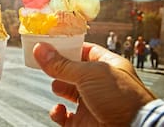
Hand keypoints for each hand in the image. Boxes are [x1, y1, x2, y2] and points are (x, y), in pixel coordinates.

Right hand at [33, 42, 155, 125]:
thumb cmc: (123, 99)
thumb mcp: (89, 74)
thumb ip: (62, 64)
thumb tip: (40, 49)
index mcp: (107, 66)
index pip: (85, 51)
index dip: (68, 47)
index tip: (50, 44)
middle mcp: (99, 84)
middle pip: (73, 70)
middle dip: (59, 68)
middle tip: (45, 63)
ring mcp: (91, 103)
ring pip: (67, 91)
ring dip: (58, 87)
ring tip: (56, 86)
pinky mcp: (84, 122)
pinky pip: (64, 116)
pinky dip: (58, 113)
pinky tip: (59, 110)